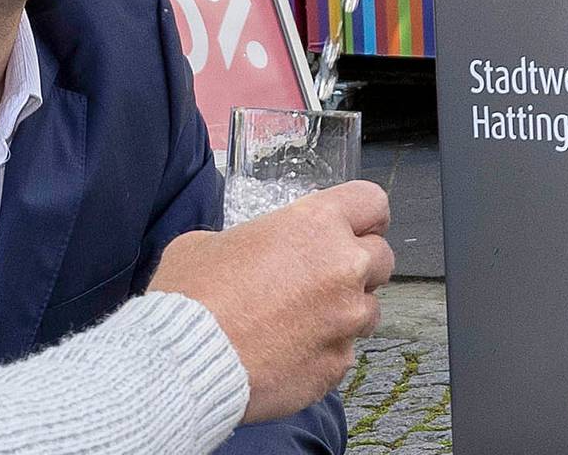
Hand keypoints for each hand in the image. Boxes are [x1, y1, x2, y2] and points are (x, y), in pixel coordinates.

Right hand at [146, 180, 392, 423]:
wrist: (186, 359)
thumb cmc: (192, 295)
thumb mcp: (209, 241)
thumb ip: (251, 239)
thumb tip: (252, 253)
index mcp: (314, 225)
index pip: (372, 203)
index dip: (365, 215)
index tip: (357, 226)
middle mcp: (343, 269)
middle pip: (382, 257)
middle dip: (357, 265)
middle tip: (321, 276)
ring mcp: (346, 320)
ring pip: (369, 309)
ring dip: (344, 310)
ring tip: (300, 319)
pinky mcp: (338, 364)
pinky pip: (344, 351)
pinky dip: (324, 349)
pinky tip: (288, 351)